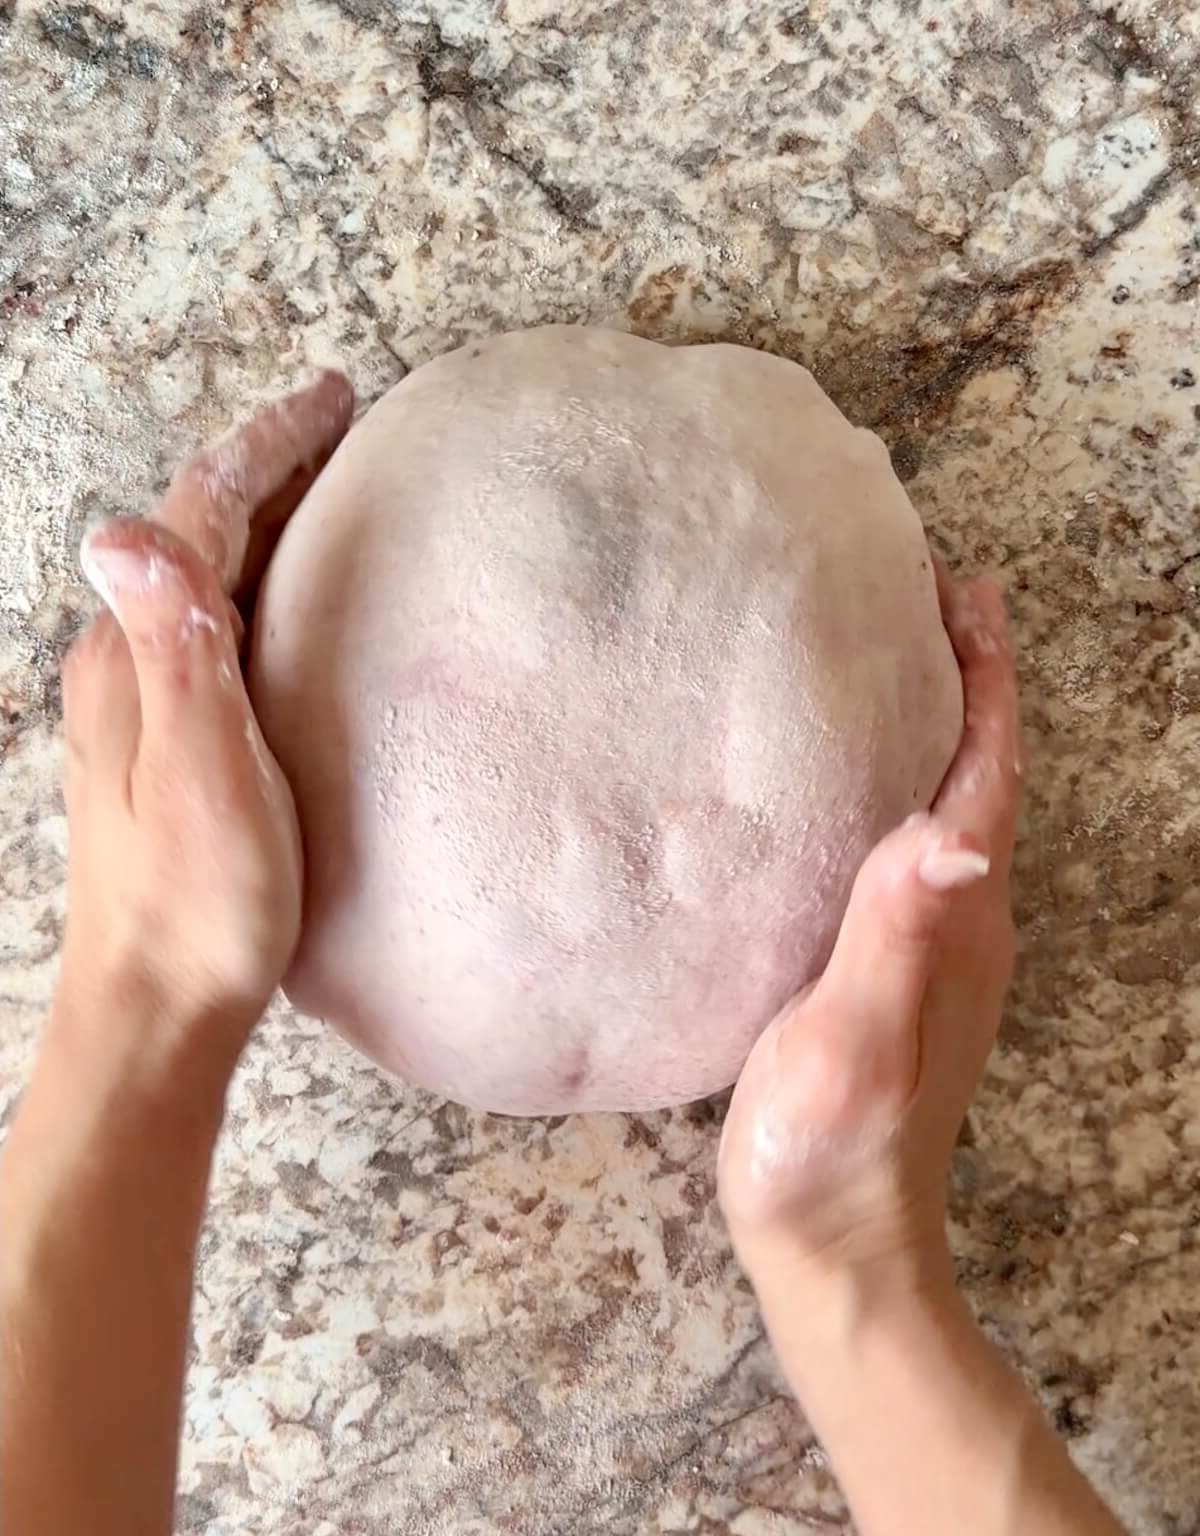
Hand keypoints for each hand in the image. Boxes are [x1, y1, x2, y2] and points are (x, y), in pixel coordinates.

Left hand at [58, 371, 353, 1039]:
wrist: (156, 1010)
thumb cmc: (198, 902)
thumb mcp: (200, 771)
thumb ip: (173, 647)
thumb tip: (127, 525)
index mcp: (134, 655)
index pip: (201, 513)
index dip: (269, 445)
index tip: (336, 398)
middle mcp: (126, 663)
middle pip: (199, 532)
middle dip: (269, 464)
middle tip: (341, 418)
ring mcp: (140, 702)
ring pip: (206, 575)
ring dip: (265, 516)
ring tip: (331, 483)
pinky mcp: (164, 740)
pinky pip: (212, 625)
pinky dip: (262, 579)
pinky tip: (298, 596)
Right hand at [718, 566, 1020, 1289]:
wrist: (833, 1244)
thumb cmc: (833, 1148)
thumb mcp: (856, 1039)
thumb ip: (896, 934)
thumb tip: (951, 831)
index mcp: (958, 919)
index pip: (986, 774)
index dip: (982, 678)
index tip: (961, 590)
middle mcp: (960, 921)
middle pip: (979, 775)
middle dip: (966, 679)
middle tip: (926, 595)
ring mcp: (929, 948)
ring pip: (945, 805)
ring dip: (934, 725)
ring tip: (890, 657)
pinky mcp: (889, 968)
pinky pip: (905, 845)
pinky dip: (892, 783)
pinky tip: (843, 776)